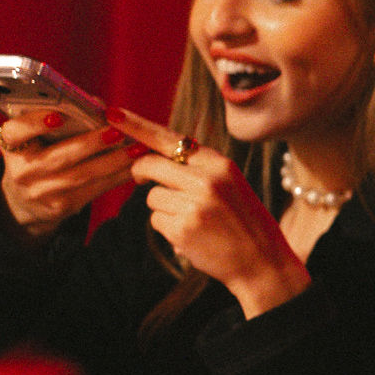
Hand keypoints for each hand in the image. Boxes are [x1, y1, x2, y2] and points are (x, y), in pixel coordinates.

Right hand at [0, 111, 142, 238]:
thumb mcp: (37, 137)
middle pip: (58, 156)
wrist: (26, 200)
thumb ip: (61, 118)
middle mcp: (21, 170)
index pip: (15, 132)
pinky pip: (93, 189)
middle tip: (117, 132)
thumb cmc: (40, 154)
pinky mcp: (60, 207)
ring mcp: (40, 192)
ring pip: (81, 175)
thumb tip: (98, 104)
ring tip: (137, 148)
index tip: (58, 116)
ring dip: (113, 161)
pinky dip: (117, 176)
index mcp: (11, 145)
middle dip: (91, 144)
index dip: (34, 123)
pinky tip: (135, 165)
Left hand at [105, 107, 310, 316]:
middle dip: (140, 172)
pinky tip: (191, 236)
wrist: (263, 260)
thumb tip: (155, 156)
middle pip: (150, 164)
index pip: (170, 138)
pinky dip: (168, 228)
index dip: (137, 125)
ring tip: (191, 220)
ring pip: (152, 196)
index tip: (112, 113)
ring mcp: (194, 204)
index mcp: (218, 164)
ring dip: (162, 208)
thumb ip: (198, 168)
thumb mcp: (230, 184)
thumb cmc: (243, 221)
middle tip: (140, 180)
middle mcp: (206, 179)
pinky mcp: (183, 228)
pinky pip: (156, 220)